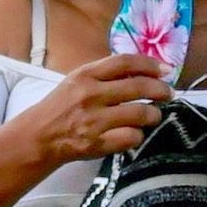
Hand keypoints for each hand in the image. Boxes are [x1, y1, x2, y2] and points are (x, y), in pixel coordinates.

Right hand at [16, 49, 170, 164]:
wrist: (38, 137)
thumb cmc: (61, 107)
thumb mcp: (77, 82)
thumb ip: (105, 75)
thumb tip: (142, 71)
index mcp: (86, 75)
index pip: (125, 62)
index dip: (150, 64)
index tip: (164, 70)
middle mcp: (90, 95)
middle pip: (139, 86)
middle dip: (161, 90)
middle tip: (167, 94)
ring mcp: (94, 121)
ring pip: (141, 114)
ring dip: (154, 115)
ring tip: (153, 115)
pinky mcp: (96, 144)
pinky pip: (131, 138)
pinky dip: (137, 136)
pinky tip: (133, 134)